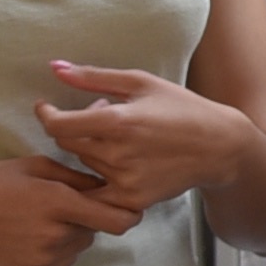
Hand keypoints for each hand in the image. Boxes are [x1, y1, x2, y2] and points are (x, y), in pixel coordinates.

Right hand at [0, 154, 139, 265]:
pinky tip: (28, 236)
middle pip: (95, 230)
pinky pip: (61, 262)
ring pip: (78, 247)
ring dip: (70, 234)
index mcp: (58, 202)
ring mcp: (44, 259)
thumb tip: (109, 185)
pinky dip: (55, 251)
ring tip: (38, 220)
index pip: (117, 220)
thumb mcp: (34, 166)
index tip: (130, 210)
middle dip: (87, 218)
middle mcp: (55, 235)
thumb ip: (76, 176)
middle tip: (59, 206)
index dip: (130, 215)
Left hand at [37, 59, 245, 210]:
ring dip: (94, 148)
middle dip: (78, 127)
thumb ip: (92, 77)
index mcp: (118, 121)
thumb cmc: (181, 107)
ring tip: (123, 136)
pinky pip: (97, 190)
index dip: (46, 115)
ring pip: (85, 164)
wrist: (219, 147)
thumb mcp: (140, 82)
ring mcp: (125, 180)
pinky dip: (98, 177)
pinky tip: (117, 162)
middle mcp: (118, 154)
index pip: (58, 126)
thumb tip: (53, 67)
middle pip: (69, 144)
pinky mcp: (133, 199)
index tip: (46, 108)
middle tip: (104, 117)